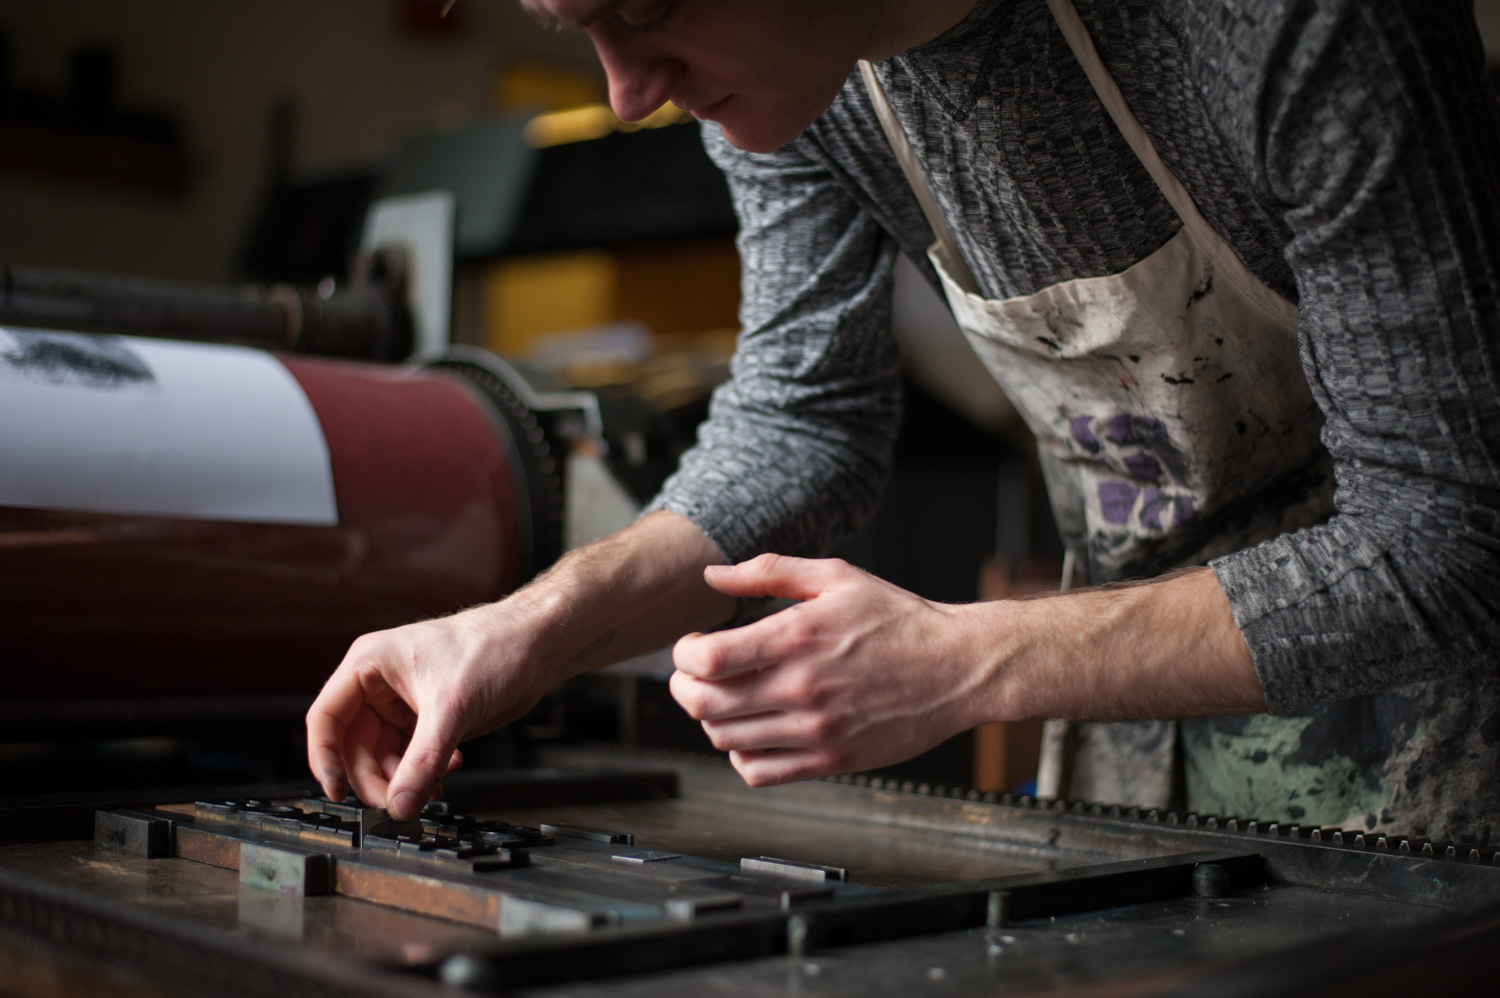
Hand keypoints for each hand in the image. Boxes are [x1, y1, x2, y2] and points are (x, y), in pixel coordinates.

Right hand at [306, 607, 551, 819]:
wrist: (536, 645)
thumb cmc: (492, 648)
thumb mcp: (451, 708)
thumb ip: (422, 762)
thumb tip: (400, 805)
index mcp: (369, 665)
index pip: (326, 718)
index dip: (325, 758)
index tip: (337, 793)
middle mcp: (379, 685)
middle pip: (355, 747)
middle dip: (377, 778)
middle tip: (401, 802)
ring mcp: (403, 705)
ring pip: (384, 757)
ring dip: (405, 778)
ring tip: (435, 783)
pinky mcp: (428, 720)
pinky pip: (411, 758)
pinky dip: (424, 772)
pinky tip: (449, 770)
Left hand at [670, 555, 993, 786]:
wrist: (957, 668)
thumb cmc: (900, 621)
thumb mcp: (836, 577)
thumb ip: (770, 571)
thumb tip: (714, 575)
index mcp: (798, 637)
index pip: (707, 659)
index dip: (683, 654)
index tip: (691, 647)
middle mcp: (802, 687)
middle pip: (706, 704)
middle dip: (684, 687)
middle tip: (692, 676)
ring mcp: (815, 730)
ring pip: (726, 740)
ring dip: (711, 720)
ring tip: (726, 699)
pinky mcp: (830, 761)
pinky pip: (759, 772)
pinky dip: (741, 756)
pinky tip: (752, 732)